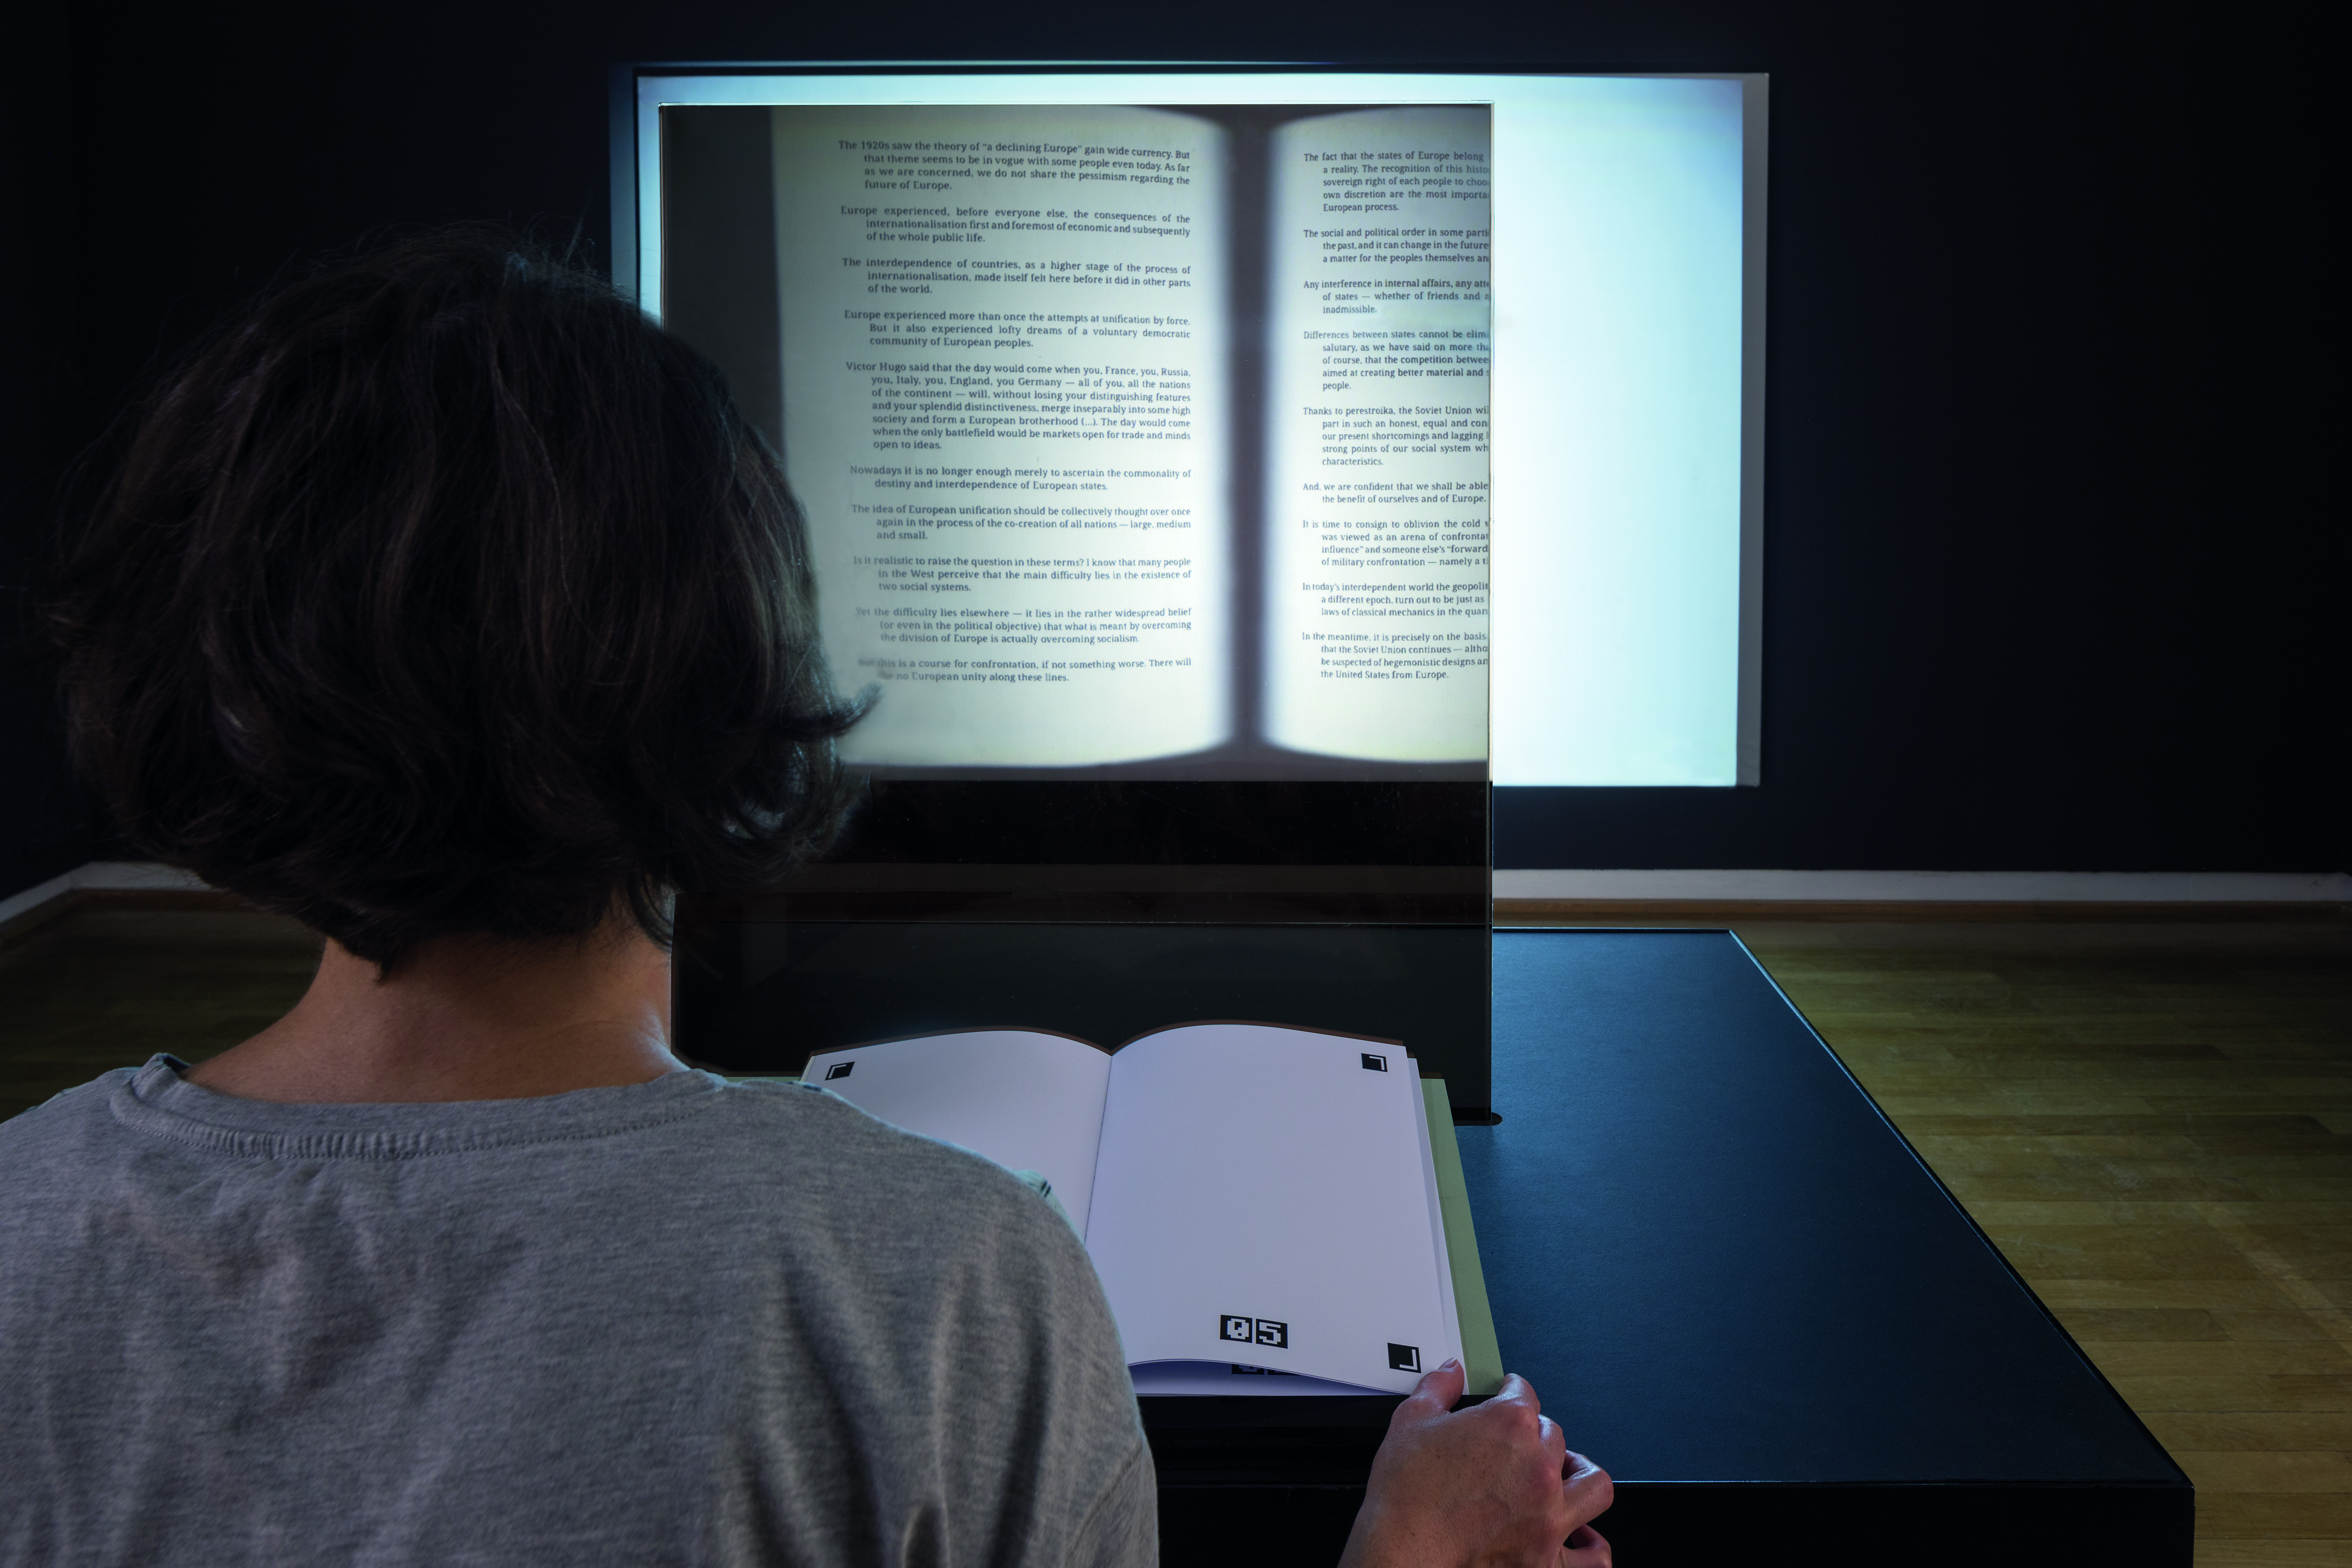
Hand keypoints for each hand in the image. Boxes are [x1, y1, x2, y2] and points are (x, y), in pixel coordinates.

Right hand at [1339, 1360, 1611, 1567]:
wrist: (1402, 1551)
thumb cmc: (1405, 1494)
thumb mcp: (1410, 1421)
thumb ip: (1437, 1388)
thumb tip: (1451, 1371)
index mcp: (1508, 1424)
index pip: (1524, 1394)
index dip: (1512, 1391)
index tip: (1509, 1394)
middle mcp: (1537, 1465)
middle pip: (1552, 1435)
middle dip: (1533, 1434)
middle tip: (1514, 1443)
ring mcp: (1548, 1512)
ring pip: (1590, 1482)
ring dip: (1579, 1474)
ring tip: (1564, 1475)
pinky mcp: (1548, 1554)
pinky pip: (1592, 1554)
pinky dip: (1591, 1545)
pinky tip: (1581, 1536)